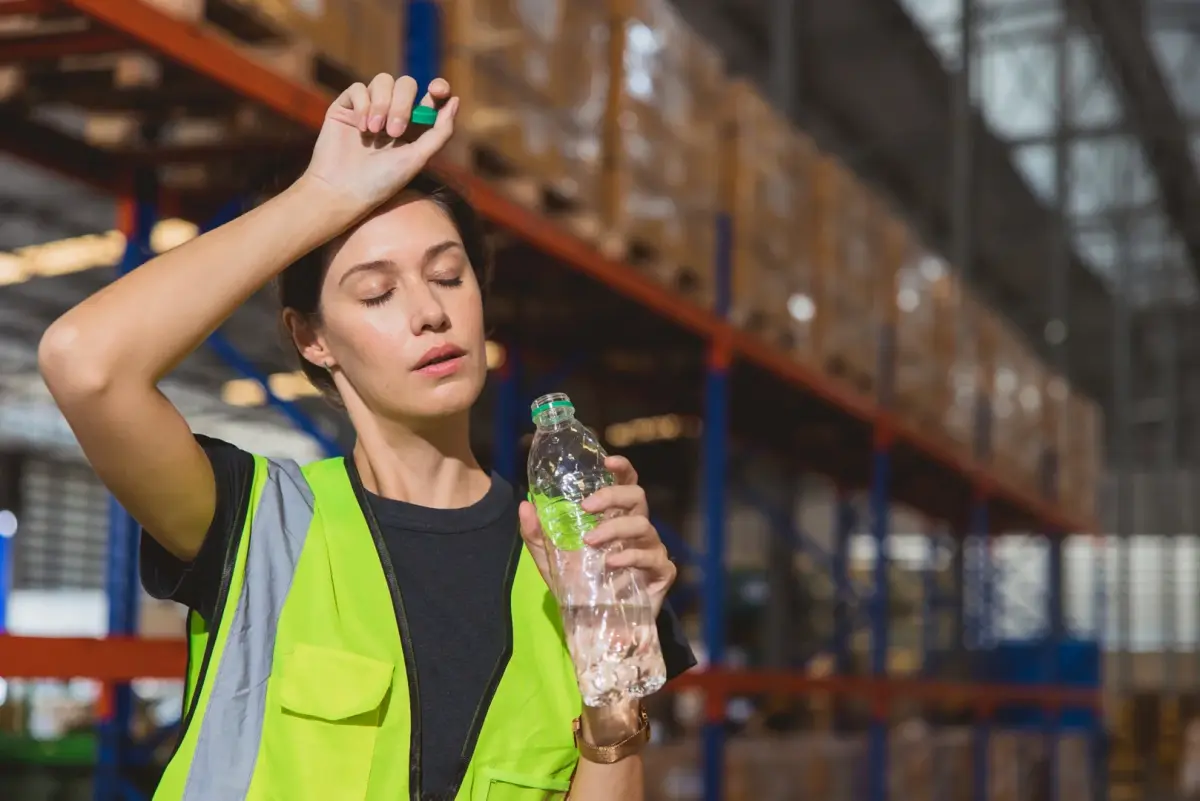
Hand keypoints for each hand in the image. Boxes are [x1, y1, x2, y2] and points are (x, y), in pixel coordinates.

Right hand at [303, 74, 458, 210]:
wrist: (343, 190)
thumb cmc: (382, 181)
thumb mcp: (418, 158)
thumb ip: (440, 132)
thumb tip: (455, 101)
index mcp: (413, 127)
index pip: (430, 97)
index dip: (438, 88)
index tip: (438, 90)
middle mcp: (392, 114)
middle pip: (406, 85)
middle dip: (403, 104)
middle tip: (394, 132)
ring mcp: (368, 108)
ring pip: (383, 81)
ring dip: (382, 104)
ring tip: (375, 131)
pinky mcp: (346, 107)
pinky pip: (358, 88)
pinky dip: (363, 105)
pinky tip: (360, 128)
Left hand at [518, 456, 676, 618]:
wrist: (597, 626)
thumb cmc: (579, 586)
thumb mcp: (550, 560)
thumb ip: (537, 534)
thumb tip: (525, 505)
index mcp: (615, 518)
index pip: (625, 483)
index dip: (622, 467)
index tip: (607, 460)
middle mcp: (636, 529)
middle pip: (637, 496)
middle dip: (612, 495)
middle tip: (587, 506)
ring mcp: (652, 549)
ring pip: (643, 525)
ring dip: (615, 529)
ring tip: (590, 541)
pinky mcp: (661, 573)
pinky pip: (652, 557)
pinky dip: (630, 558)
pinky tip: (610, 564)